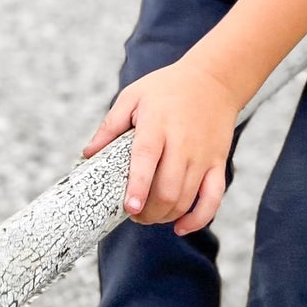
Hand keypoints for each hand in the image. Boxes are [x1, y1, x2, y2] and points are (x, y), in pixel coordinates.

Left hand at [83, 57, 239, 236]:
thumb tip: (88, 155)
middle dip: (149, 211)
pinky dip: (198, 218)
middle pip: (168, 188)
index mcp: (157, 125)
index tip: (130, 207)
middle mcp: (182, 142)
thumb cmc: (167, 88)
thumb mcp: (133, 96)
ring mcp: (203, 155)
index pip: (147, 159)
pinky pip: (213, 198)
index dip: (139, 186)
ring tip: (150, 215)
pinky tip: (181, 227)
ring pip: (186, 198)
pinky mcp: (218, 162)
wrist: (214, 80)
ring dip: (165, 216)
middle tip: (134, 214)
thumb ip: (110, 126)